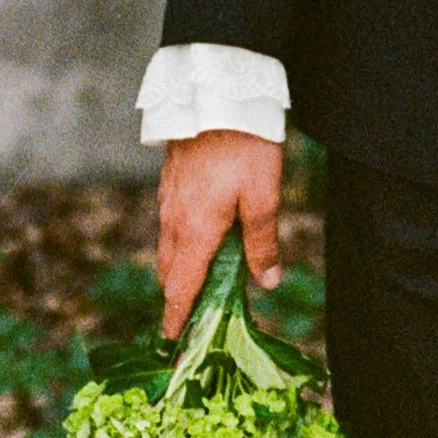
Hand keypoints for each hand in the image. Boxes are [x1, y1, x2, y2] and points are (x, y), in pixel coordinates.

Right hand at [156, 130, 284, 336]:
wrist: (217, 92)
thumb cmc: (245, 144)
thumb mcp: (265, 195)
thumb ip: (263, 241)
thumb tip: (269, 282)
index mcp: (195, 231)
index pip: (180, 288)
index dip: (177, 319)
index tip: (172, 344)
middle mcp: (174, 219)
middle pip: (171, 271)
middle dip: (180, 295)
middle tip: (196, 314)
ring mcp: (168, 197)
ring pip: (169, 245)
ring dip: (181, 266)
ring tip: (204, 277)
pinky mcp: (172, 178)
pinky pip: (171, 221)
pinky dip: (182, 239)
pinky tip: (203, 232)